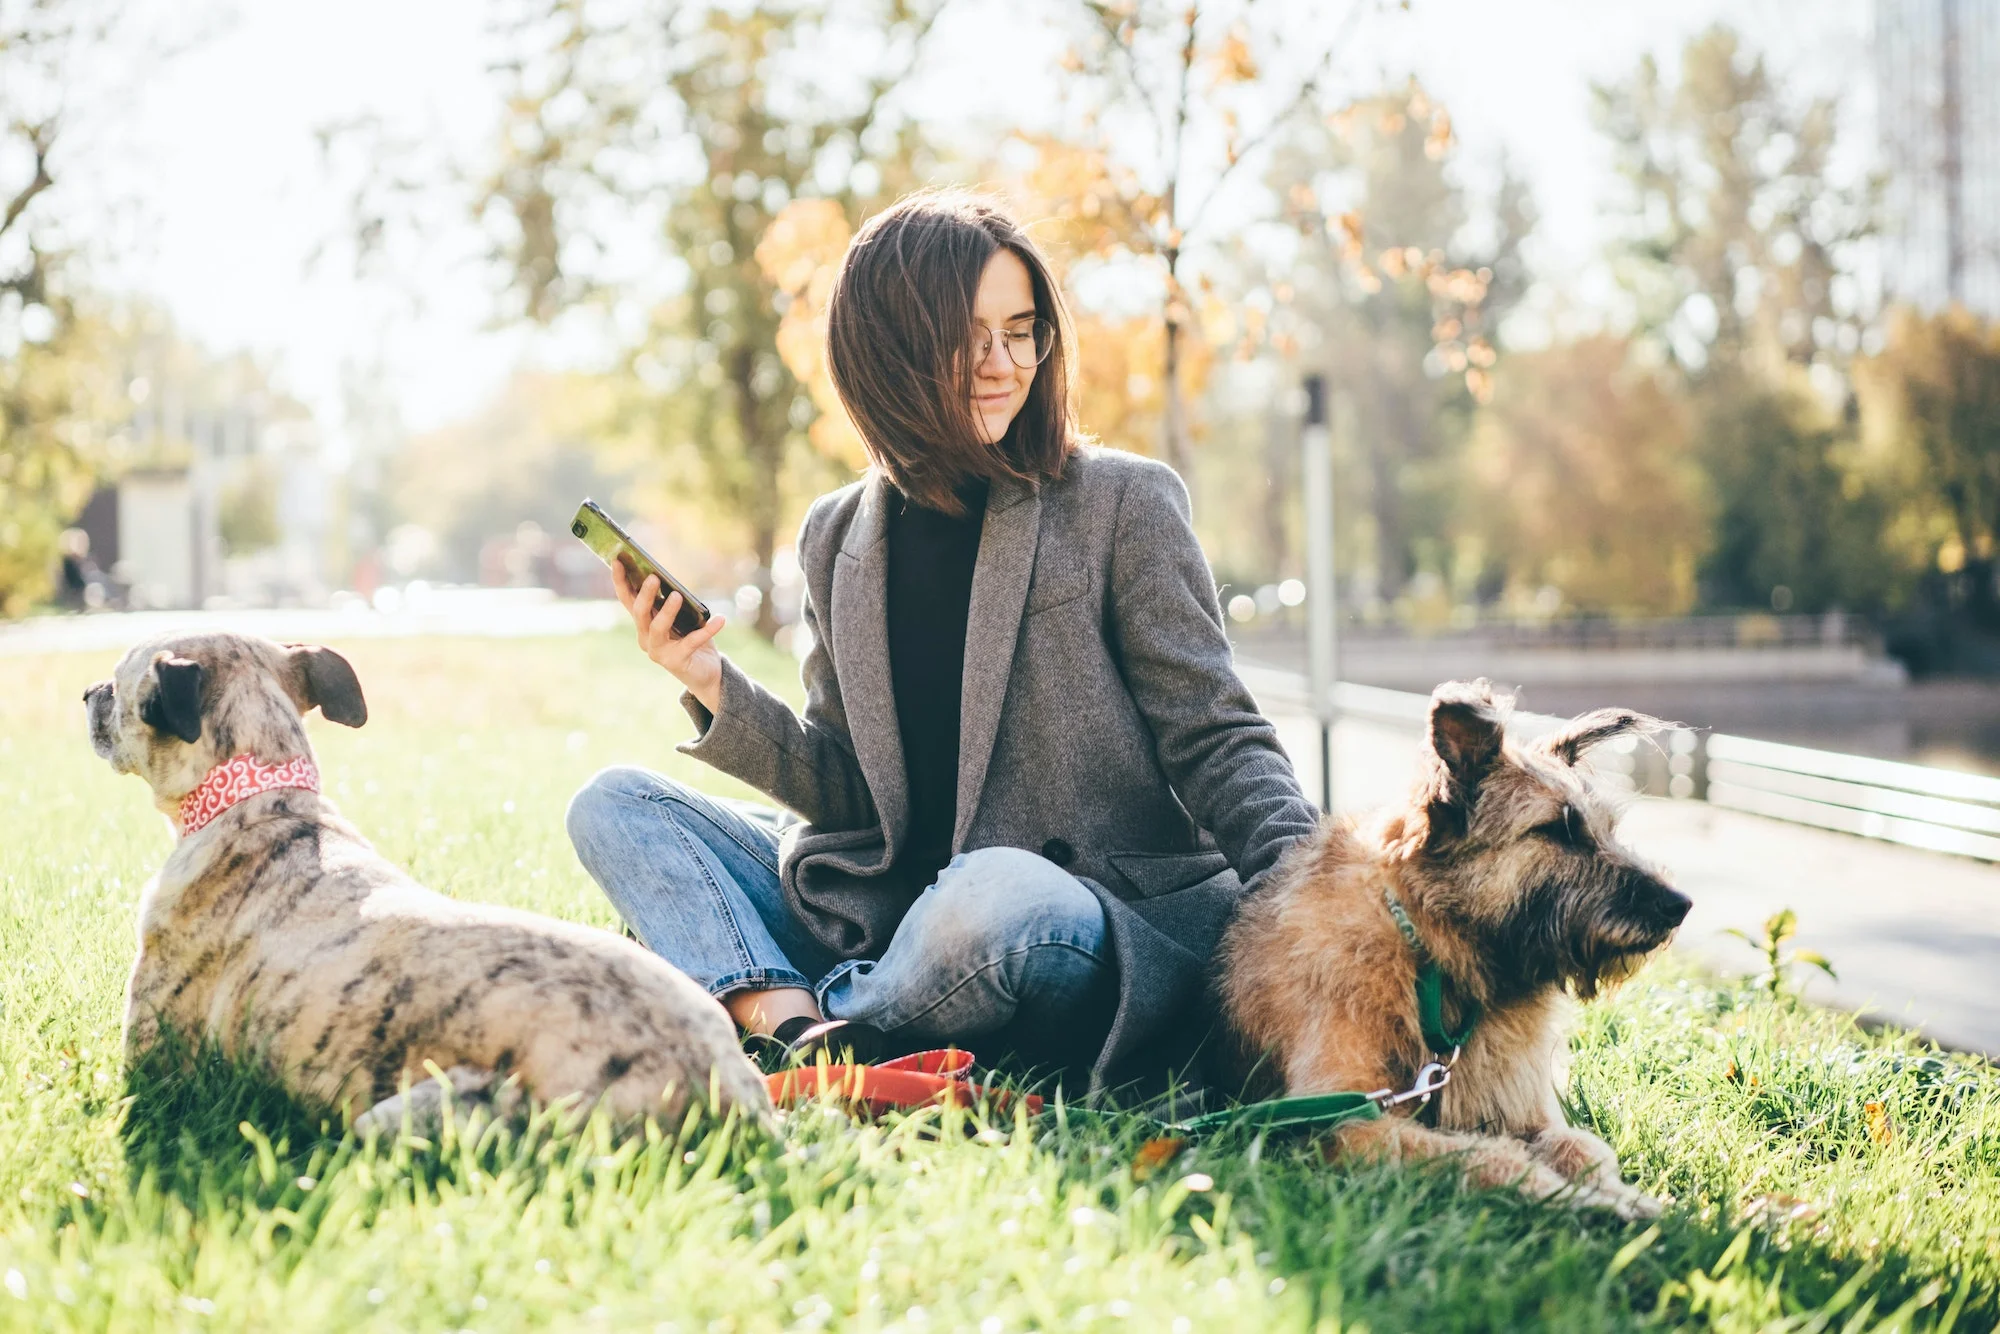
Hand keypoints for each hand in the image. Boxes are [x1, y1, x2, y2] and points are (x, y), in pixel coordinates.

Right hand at [612, 558, 726, 714]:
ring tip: (677, 595)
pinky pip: (692, 642)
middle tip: (654, 578)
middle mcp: (645, 637)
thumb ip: (674, 602)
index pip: (628, 599)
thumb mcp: (682, 617)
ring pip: (657, 628)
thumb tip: (674, 585)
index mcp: (643, 623)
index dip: (621, 581)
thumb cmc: (691, 638)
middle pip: (639, 613)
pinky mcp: (676, 662)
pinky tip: (720, 619)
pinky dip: (707, 630)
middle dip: (645, 595)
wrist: (706, 671)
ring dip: (666, 611)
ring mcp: (658, 651)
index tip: (618, 560)